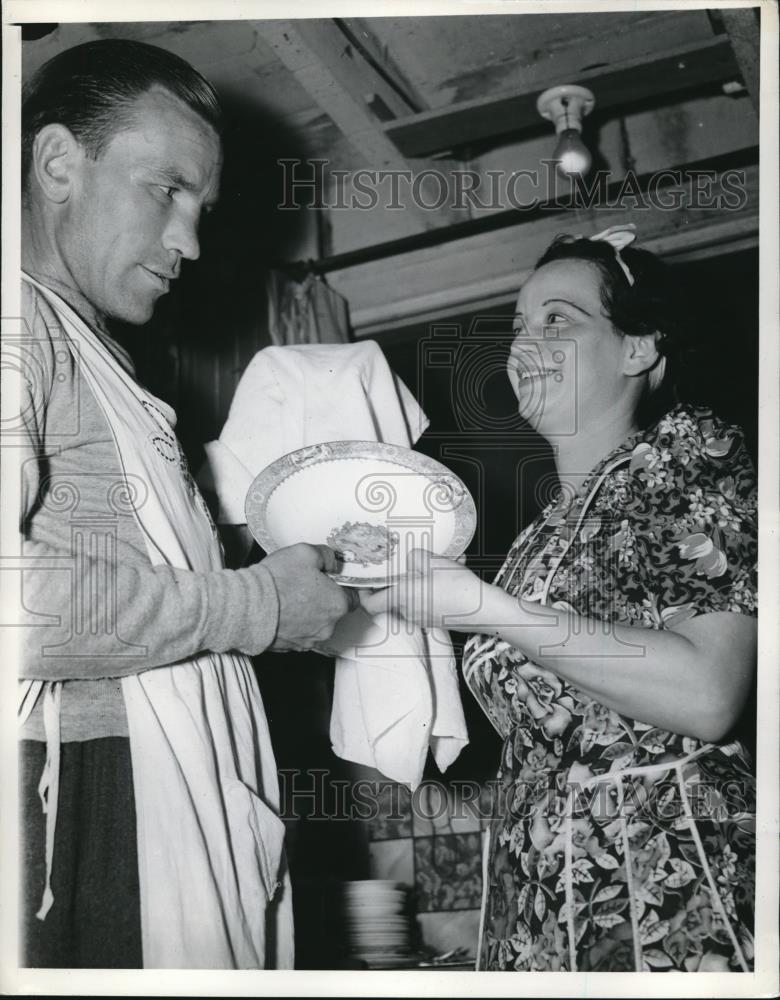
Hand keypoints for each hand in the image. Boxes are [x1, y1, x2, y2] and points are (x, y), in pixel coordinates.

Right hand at [263, 543, 356, 651]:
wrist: (246, 607)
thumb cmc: (276, 582)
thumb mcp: (306, 552)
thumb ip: (327, 556)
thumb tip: (332, 561)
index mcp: (338, 605)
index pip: (354, 597)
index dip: (342, 585)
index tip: (331, 579)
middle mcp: (327, 627)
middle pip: (333, 611)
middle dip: (322, 598)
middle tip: (304, 584)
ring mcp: (308, 640)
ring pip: (315, 623)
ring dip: (307, 611)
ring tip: (288, 596)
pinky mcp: (290, 647)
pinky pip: (298, 633)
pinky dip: (293, 623)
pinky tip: (281, 609)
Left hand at [358, 548, 485, 631]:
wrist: (484, 610)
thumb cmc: (457, 588)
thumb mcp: (432, 561)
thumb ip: (413, 557)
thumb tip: (410, 559)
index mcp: (402, 598)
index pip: (369, 604)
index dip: (363, 593)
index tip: (366, 581)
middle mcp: (408, 612)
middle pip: (392, 597)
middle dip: (398, 580)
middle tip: (405, 565)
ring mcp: (423, 618)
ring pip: (413, 597)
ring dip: (420, 581)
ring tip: (437, 564)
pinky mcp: (436, 619)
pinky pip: (428, 601)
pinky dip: (434, 588)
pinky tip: (451, 572)